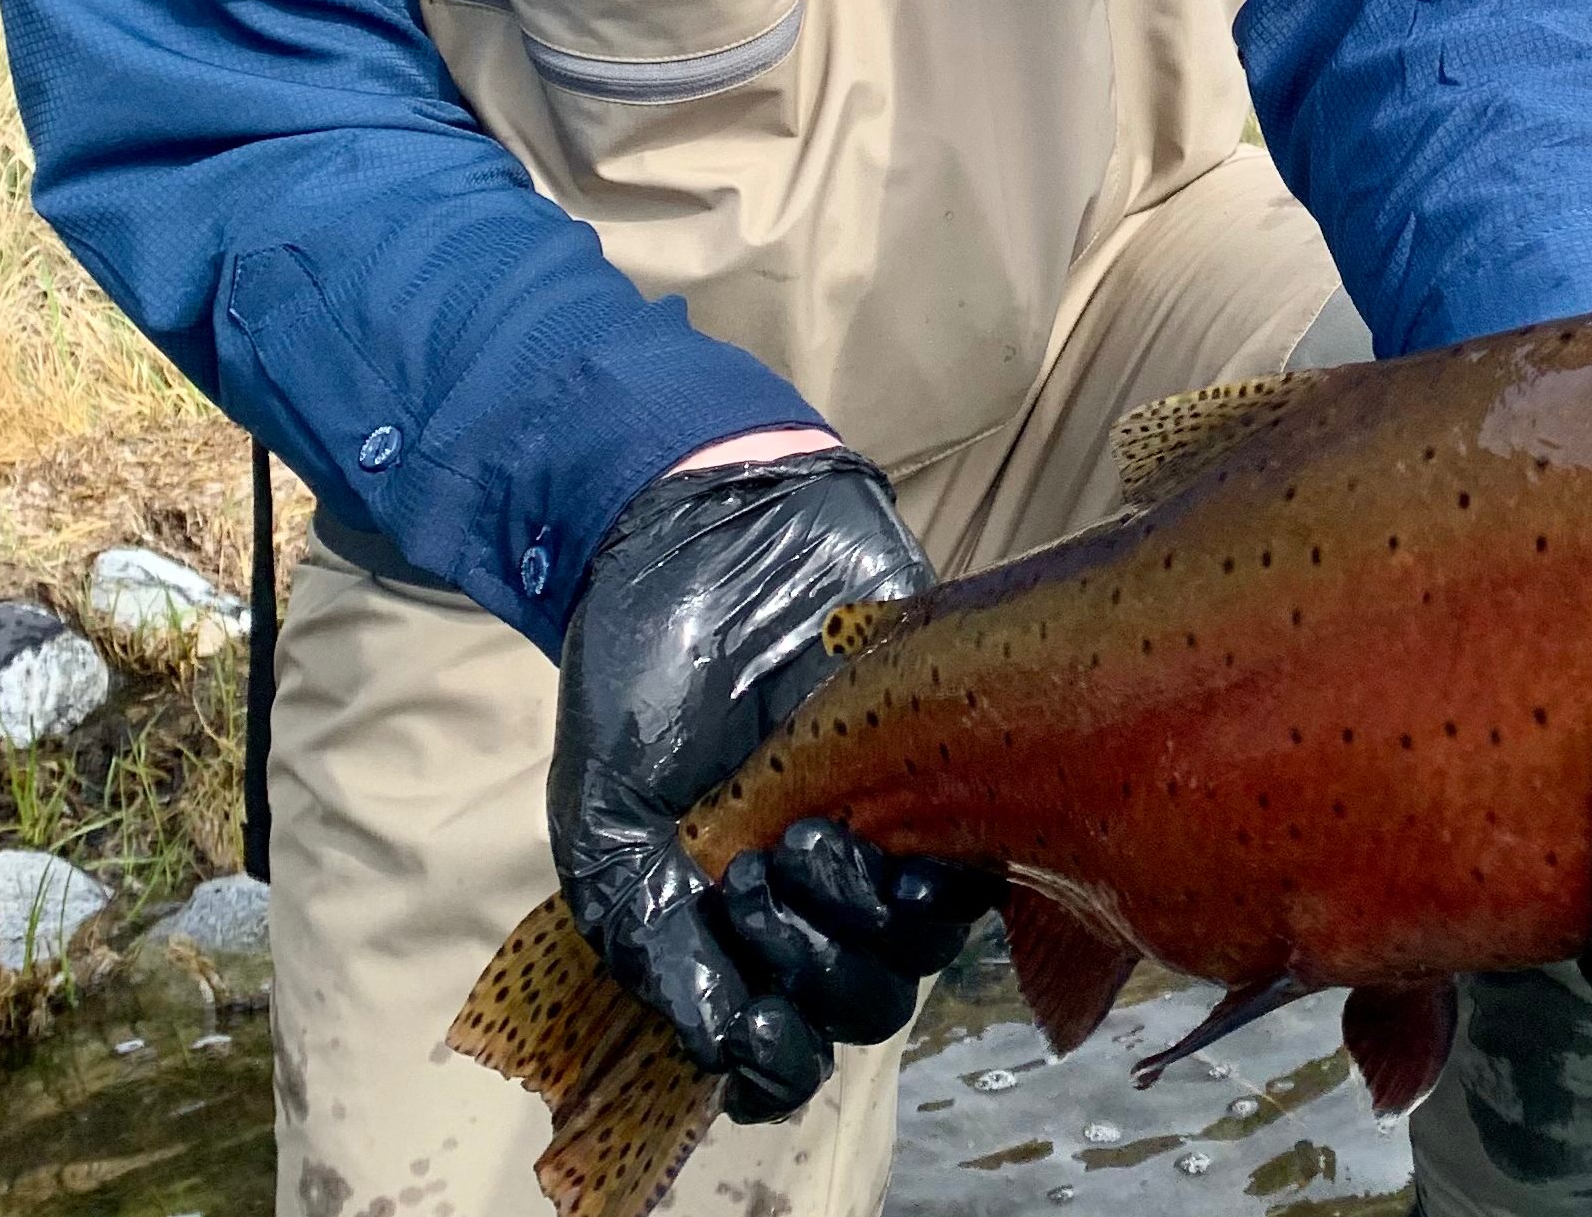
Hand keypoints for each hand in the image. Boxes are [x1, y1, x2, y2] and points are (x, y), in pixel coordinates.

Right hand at [547, 447, 1000, 1119]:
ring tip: (814, 836)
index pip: (788, 1044)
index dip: (776, 1055)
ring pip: (927, 938)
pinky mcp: (960, 743)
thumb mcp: (608, 822)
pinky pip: (983, 838)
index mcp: (751, 919)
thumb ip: (650, 939)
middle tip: (761, 877)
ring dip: (869, 915)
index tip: (753, 1018)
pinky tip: (883, 817)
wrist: (705, 536)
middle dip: (815, 966)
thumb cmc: (644, 679)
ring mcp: (901, 817)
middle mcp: (834, 886)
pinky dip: (939, 855)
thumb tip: (722, 1038)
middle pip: (868, 999)